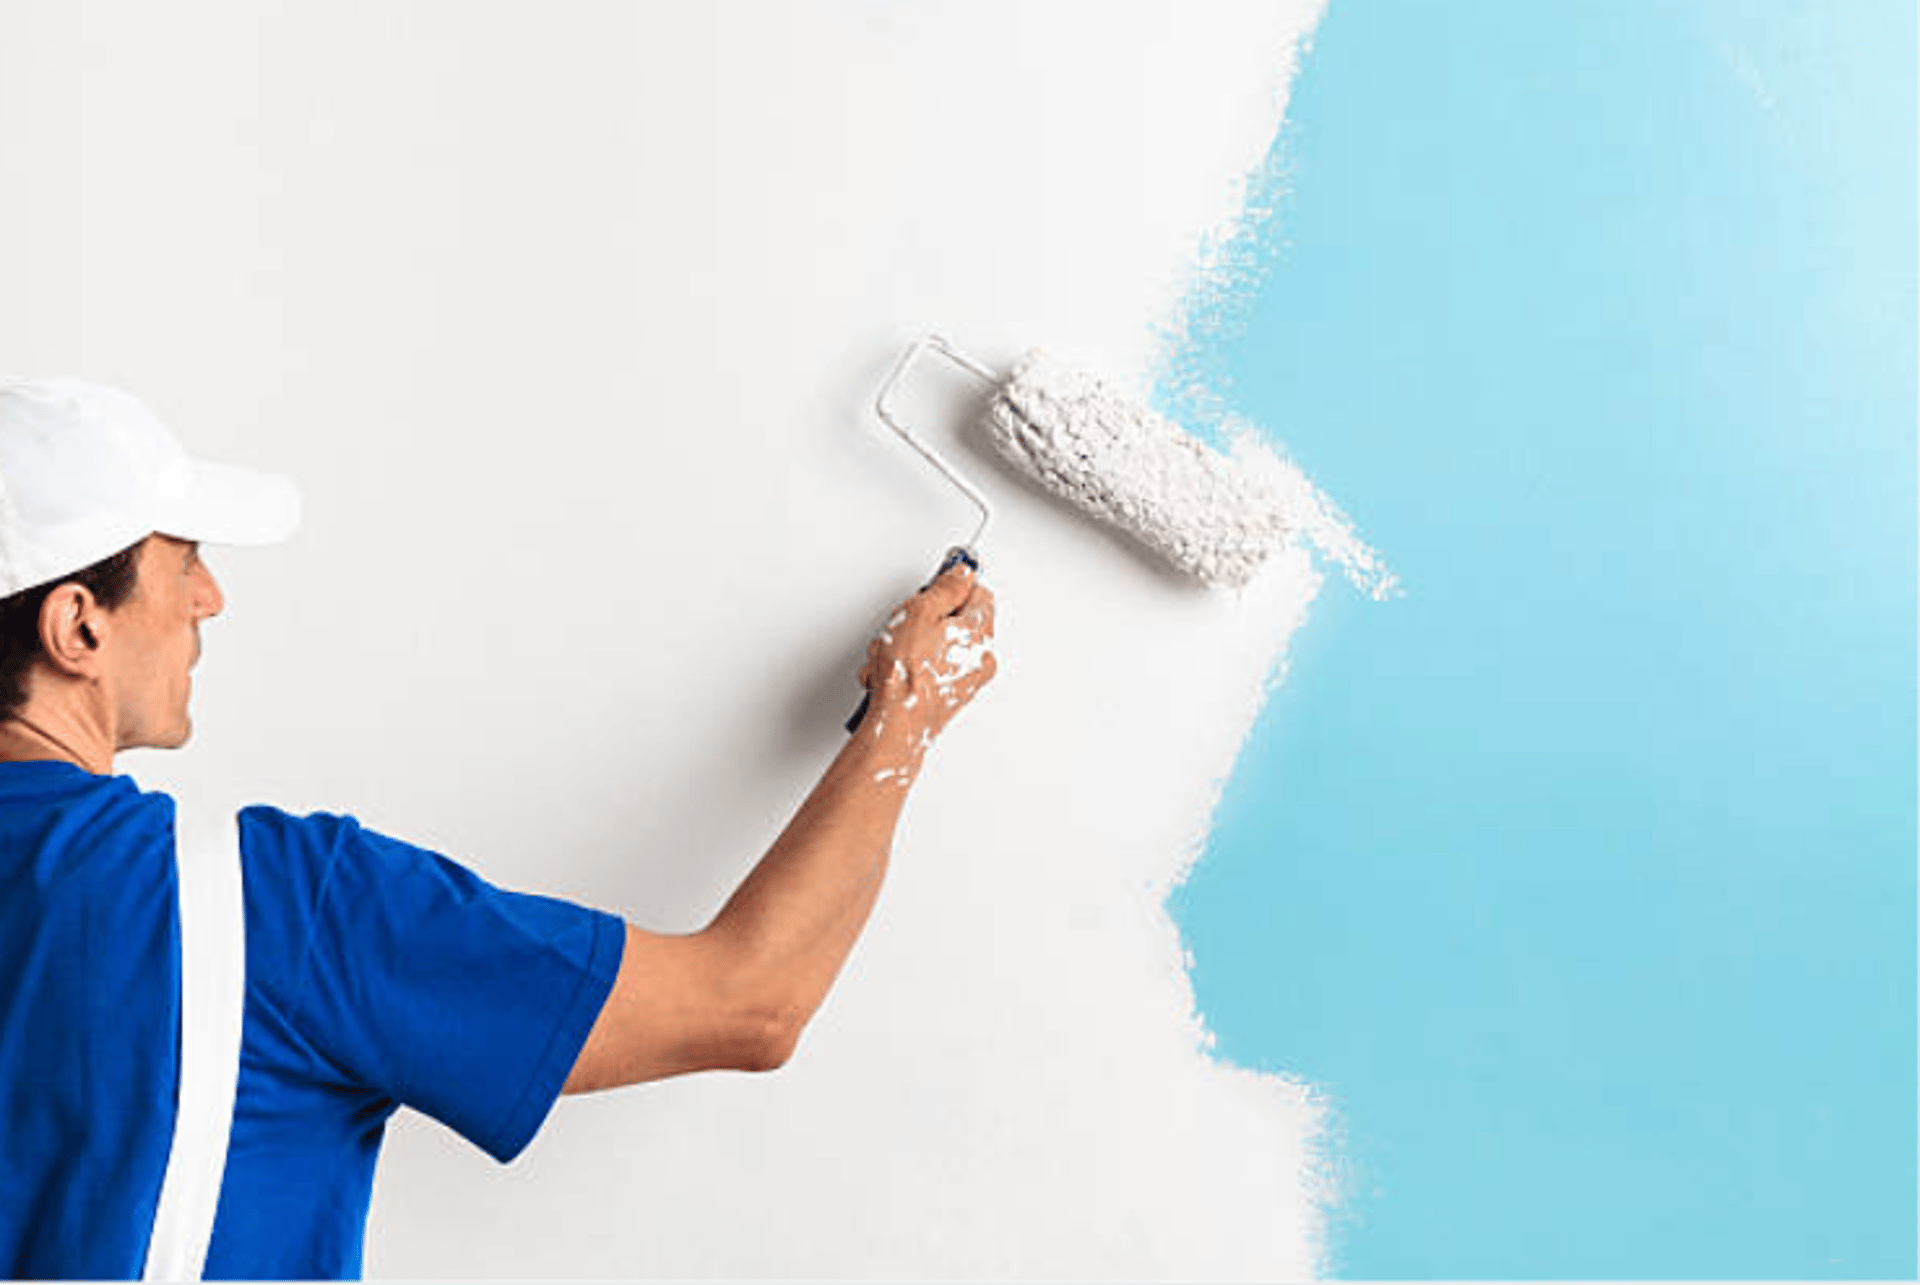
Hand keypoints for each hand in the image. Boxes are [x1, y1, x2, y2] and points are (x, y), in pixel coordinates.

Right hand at [856, 560, 996, 752]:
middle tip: (903, 626)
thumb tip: (962, 574)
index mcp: (980, 633)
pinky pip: (930, 671)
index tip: (933, 587)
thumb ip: (945, 589)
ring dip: (909, 647)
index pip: (979, 594)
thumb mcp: (921, 612)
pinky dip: (909, 669)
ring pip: (937, 647)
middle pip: (956, 622)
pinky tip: (889, 675)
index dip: (952, 587)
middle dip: (924, 621)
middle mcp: (981, 658)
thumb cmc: (908, 675)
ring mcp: (966, 681)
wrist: (897, 725)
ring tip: (889, 655)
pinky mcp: (948, 698)